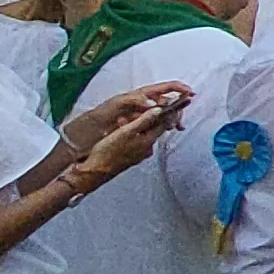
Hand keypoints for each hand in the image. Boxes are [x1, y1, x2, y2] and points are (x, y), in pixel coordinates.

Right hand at [64, 88, 188, 185]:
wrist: (95, 171)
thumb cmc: (108, 152)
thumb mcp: (126, 132)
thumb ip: (143, 120)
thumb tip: (158, 110)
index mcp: (148, 141)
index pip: (164, 123)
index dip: (169, 111)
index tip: (178, 103)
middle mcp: (147, 148)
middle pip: (154, 128)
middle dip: (148, 117)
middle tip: (139, 110)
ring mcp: (140, 154)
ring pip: (143, 134)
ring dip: (136, 125)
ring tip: (122, 121)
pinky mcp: (132, 157)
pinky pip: (136, 141)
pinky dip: (131, 134)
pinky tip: (119, 132)